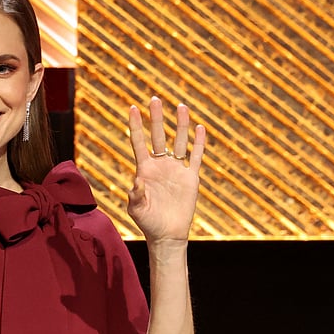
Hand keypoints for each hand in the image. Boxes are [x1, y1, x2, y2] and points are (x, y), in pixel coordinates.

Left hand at [126, 97, 204, 243]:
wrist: (167, 234)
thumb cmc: (148, 222)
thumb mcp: (137, 209)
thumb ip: (136, 195)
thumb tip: (137, 182)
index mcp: (144, 170)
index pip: (139, 142)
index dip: (136, 126)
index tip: (133, 109)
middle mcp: (160, 166)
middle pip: (159, 137)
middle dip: (157, 118)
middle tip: (155, 99)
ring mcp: (176, 170)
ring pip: (179, 142)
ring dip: (180, 125)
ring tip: (181, 106)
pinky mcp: (190, 178)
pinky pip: (195, 157)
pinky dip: (199, 143)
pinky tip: (200, 128)